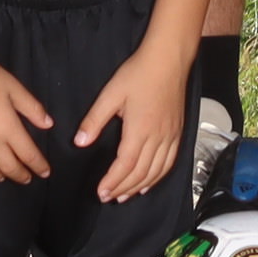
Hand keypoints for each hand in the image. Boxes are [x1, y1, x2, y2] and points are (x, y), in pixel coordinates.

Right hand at [0, 49, 60, 185]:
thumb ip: (32, 108)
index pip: (28, 154)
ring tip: (2, 177)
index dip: (38, 166)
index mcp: (8, 127)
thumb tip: (49, 125)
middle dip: (20, 175)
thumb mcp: (14, 88)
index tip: (44, 172)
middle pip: (8, 166)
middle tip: (26, 179)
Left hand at [77, 40, 191, 202]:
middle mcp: (158, 137)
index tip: (100, 192)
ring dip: (139, 186)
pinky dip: (158, 177)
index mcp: (140, 130)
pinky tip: (148, 183)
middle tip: (107, 197)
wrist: (168, 59)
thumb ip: (94, 120)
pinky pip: (170, 162)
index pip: (126, 165)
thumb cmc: (139, 73)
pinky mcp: (178, 132)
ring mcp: (171, 136)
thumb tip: (80, 142)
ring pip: (156, 171)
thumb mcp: (111, 94)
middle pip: (141, 173)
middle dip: (123, 188)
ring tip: (124, 196)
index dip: (113, 182)